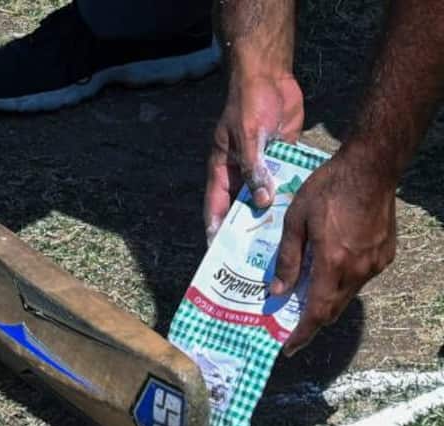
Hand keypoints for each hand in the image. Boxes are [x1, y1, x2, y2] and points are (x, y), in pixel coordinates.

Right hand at [205, 73, 303, 242]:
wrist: (268, 76)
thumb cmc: (248, 104)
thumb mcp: (247, 137)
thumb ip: (253, 169)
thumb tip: (263, 202)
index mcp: (221, 170)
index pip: (214, 208)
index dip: (216, 230)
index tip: (220, 254)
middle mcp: (239, 174)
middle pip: (240, 209)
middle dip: (246, 231)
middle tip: (256, 257)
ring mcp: (260, 168)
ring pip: (264, 200)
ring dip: (271, 218)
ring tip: (283, 244)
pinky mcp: (280, 160)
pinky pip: (284, 184)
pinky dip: (290, 199)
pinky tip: (302, 218)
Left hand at [271, 146, 396, 354]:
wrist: (371, 168)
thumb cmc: (327, 189)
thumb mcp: (295, 221)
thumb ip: (287, 259)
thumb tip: (278, 291)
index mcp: (333, 264)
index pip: (317, 313)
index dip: (302, 334)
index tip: (289, 347)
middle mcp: (358, 270)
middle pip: (333, 309)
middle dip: (312, 321)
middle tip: (292, 325)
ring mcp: (375, 263)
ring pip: (347, 294)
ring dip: (327, 299)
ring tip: (305, 295)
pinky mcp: (385, 254)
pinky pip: (359, 277)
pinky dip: (341, 281)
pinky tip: (328, 269)